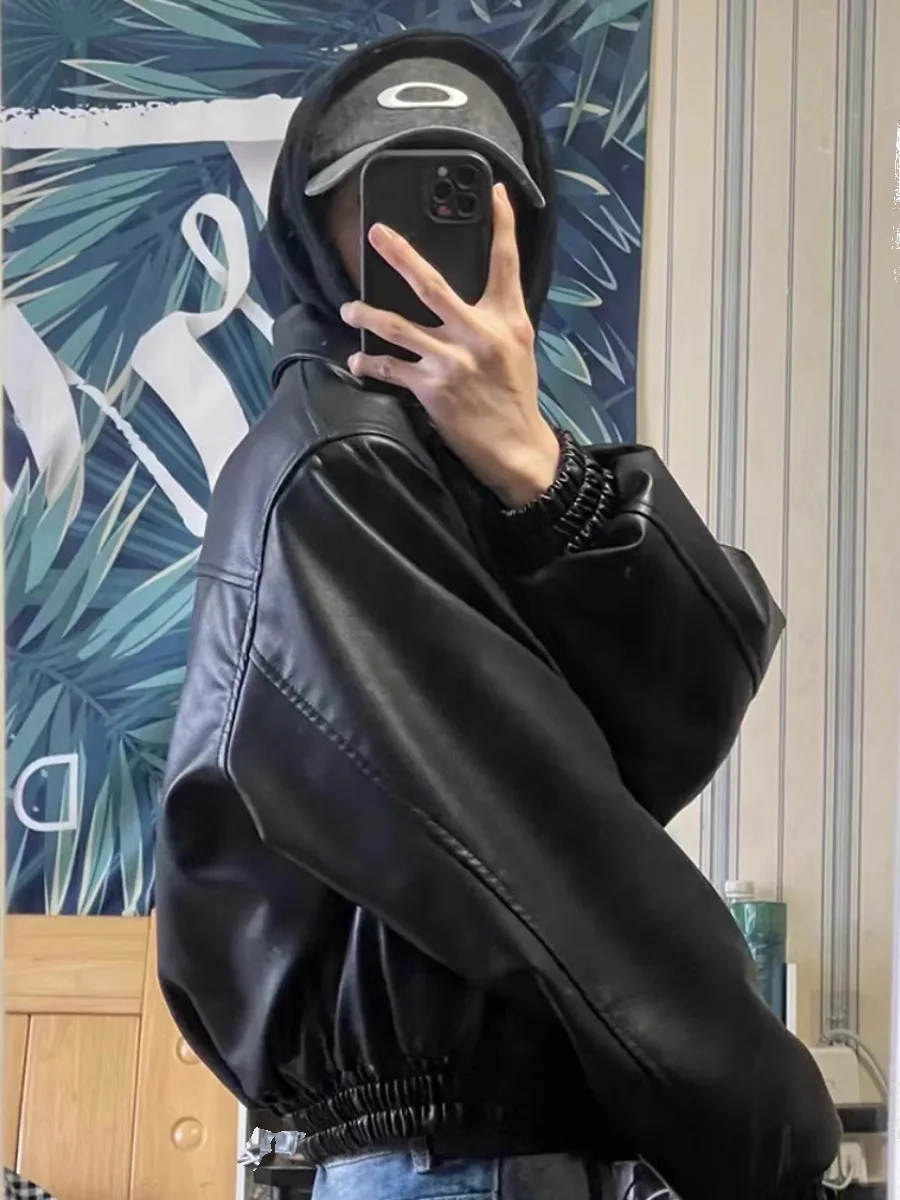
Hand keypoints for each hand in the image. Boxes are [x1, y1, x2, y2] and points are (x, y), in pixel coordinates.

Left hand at [341, 184, 559, 507]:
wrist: (516, 446)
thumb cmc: (516, 395)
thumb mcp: (518, 347)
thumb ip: (496, 317)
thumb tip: (468, 296)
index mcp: (507, 318)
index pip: (507, 262)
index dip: (503, 224)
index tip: (495, 190)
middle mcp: (479, 333)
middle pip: (432, 285)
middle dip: (400, 255)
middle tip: (377, 234)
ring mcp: (452, 360)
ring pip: (397, 326)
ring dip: (367, 315)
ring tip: (348, 308)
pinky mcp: (432, 388)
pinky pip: (390, 368)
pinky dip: (369, 363)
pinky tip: (356, 360)